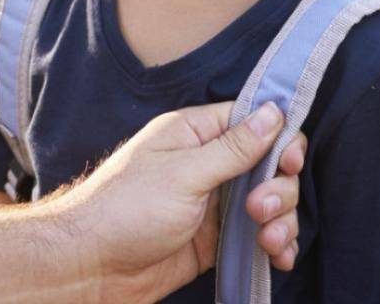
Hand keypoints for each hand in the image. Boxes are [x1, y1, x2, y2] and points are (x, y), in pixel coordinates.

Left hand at [51, 101, 305, 303]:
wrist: (92, 266)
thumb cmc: (126, 210)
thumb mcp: (184, 174)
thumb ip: (233, 148)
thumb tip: (274, 111)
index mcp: (194, 134)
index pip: (253, 122)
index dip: (279, 140)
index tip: (287, 164)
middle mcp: (207, 164)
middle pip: (269, 166)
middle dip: (279, 190)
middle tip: (259, 211)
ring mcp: (213, 203)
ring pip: (270, 202)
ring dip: (283, 221)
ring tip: (270, 243)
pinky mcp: (216, 238)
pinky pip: (259, 235)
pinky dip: (276, 245)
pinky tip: (279, 258)